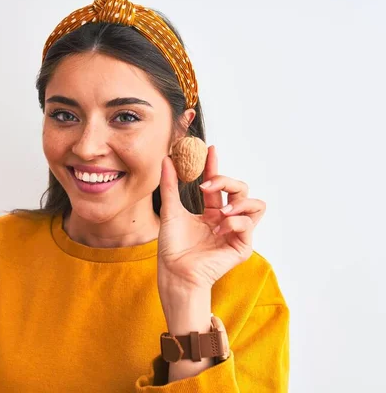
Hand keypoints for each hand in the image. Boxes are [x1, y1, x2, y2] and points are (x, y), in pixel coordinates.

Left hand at [157, 146, 265, 296]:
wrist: (174, 271)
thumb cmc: (172, 247)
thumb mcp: (170, 210)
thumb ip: (170, 185)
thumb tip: (166, 159)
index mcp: (211, 212)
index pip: (218, 185)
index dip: (215, 166)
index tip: (210, 149)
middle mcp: (226, 220)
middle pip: (241, 189)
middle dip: (227, 181)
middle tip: (207, 185)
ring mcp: (236, 233)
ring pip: (256, 204)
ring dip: (238, 202)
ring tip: (220, 211)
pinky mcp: (242, 246)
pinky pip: (248, 225)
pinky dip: (233, 223)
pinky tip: (217, 231)